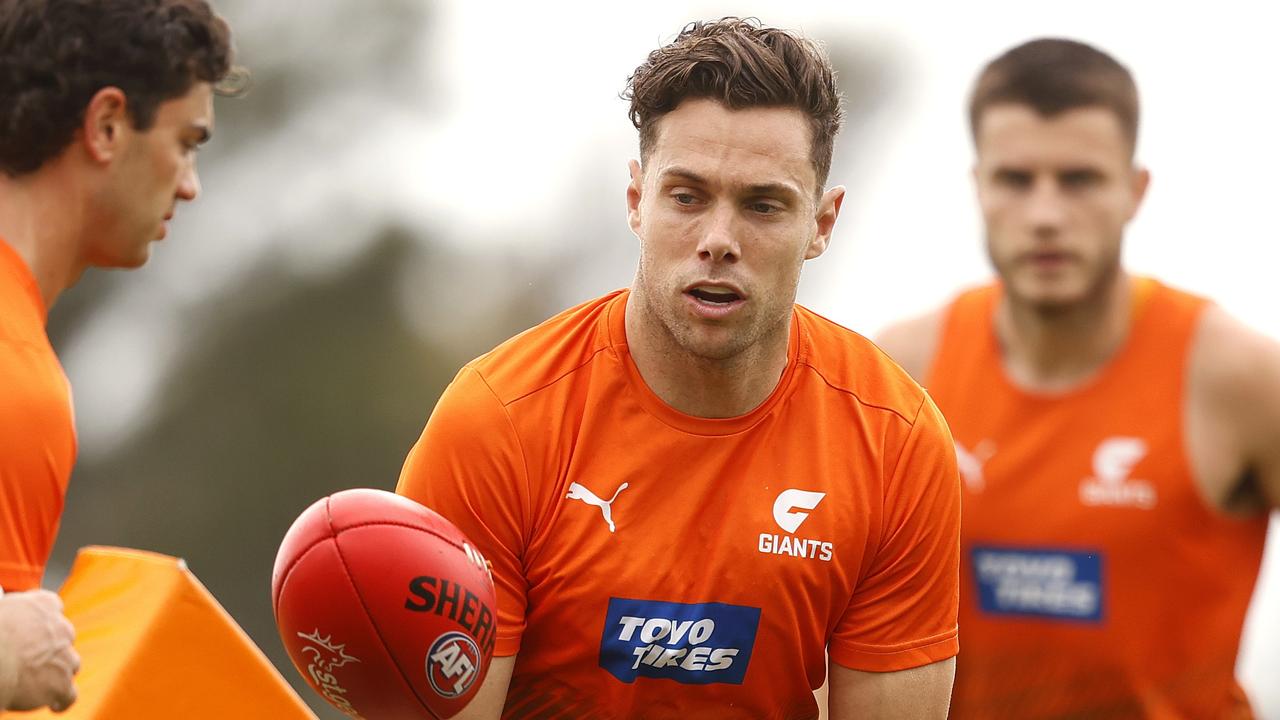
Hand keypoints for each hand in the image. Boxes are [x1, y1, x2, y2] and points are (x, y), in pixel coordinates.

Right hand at [0, 589, 79, 711]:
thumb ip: (5, 607)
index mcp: (43, 604)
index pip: (51, 606)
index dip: (42, 620)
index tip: (32, 629)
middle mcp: (61, 628)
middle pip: (63, 638)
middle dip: (50, 648)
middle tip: (29, 660)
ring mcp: (65, 657)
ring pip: (69, 665)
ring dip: (57, 673)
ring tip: (39, 684)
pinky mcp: (61, 684)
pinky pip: (69, 695)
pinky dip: (62, 701)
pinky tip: (55, 704)